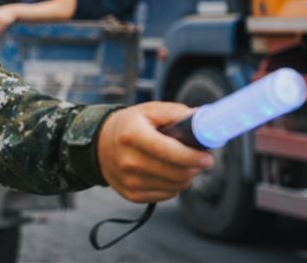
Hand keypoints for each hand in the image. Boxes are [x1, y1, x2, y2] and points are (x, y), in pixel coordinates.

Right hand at [97, 102, 213, 202]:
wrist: (100, 144)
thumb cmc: (129, 125)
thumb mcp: (149, 110)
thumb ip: (177, 113)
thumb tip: (204, 118)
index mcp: (133, 135)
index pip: (168, 151)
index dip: (192, 156)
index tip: (207, 156)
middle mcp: (128, 160)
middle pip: (176, 173)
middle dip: (194, 166)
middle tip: (200, 158)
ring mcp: (129, 180)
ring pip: (175, 186)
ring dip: (186, 176)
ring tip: (183, 163)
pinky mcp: (132, 195)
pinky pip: (167, 195)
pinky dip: (174, 185)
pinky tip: (168, 172)